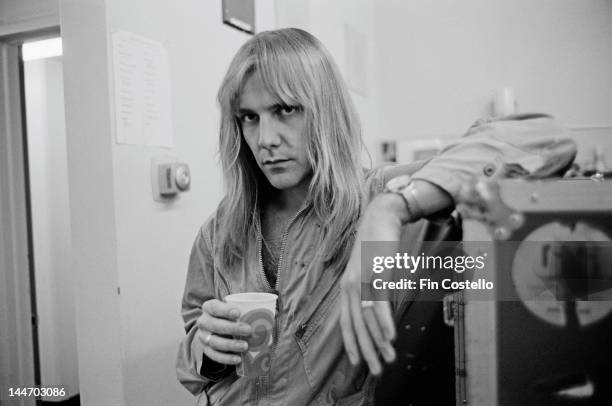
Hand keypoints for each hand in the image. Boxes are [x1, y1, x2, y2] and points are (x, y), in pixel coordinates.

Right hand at [193, 299, 251, 365]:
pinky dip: (226, 358)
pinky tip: (238, 359)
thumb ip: (246, 310)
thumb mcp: (233, 309)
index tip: (238, 313)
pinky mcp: (206, 350)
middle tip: (248, 330)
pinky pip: (215, 356)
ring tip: (245, 346)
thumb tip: (271, 316)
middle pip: (214, 325)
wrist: (214, 329)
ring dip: (231, 344)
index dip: (225, 310)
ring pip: (214, 341)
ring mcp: (203, 337)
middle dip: (232, 328)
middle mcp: (203, 322)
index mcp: (209, 307)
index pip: (214, 307)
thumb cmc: (229, 316)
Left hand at [340, 193, 405, 374]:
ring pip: (367, 319)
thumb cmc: (377, 243)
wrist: (382, 216)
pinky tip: (390, 337)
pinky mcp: (376, 274)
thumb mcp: (369, 269)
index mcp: (347, 286)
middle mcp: (350, 286)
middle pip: (356, 325)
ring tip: (387, 360)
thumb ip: (370, 289)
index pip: (346, 321)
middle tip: (374, 371)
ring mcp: (362, 280)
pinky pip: (380, 303)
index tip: (358, 362)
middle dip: (366, 350)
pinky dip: (384, 322)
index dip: (351, 343)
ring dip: (378, 342)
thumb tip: (377, 309)